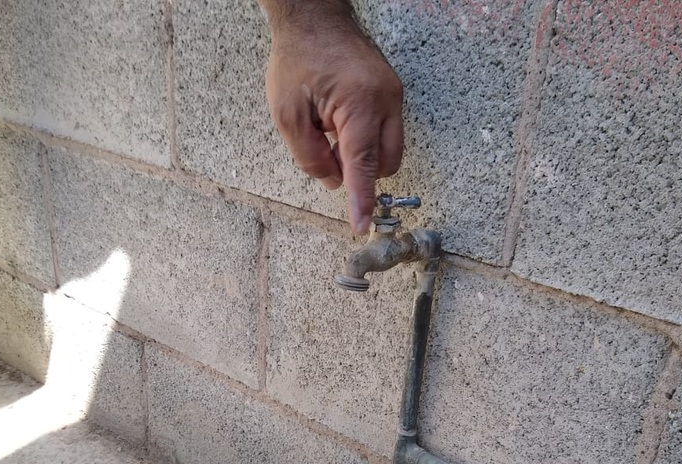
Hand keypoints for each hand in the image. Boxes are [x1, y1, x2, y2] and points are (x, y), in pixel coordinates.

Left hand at [261, 1, 402, 234]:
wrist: (314, 18)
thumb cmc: (298, 58)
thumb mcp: (287, 113)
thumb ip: (309, 156)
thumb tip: (333, 181)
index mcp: (360, 105)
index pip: (363, 166)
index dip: (362, 199)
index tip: (362, 225)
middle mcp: (386, 100)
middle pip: (384, 163)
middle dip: (358, 170)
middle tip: (324, 149)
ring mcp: (394, 95)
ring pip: (389, 151)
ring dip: (361, 155)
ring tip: (330, 129)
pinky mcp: (393, 92)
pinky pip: (387, 132)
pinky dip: (365, 139)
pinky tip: (340, 121)